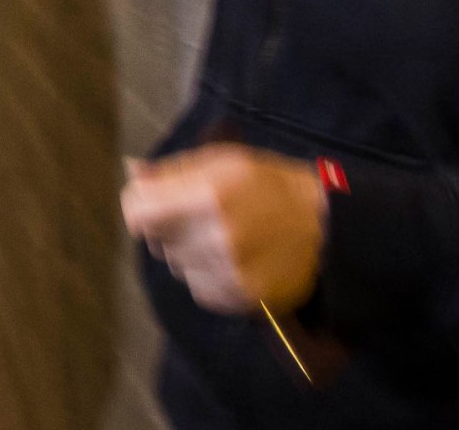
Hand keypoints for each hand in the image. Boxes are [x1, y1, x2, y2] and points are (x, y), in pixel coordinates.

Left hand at [122, 144, 328, 314]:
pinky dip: (206, 274)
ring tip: (222, 235)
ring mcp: (230, 272)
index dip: (140, 204)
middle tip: (199, 214)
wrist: (326, 227)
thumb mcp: (222, 160)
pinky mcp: (241, 297)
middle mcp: (217, 237)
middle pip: (154, 239)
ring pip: (175, 264)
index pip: (137, 213)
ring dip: (187, 251)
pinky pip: (199, 288)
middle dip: (166, 225)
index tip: (153, 200)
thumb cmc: (270, 185)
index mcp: (209, 195)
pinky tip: (233, 257)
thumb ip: (171, 170)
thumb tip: (132, 172)